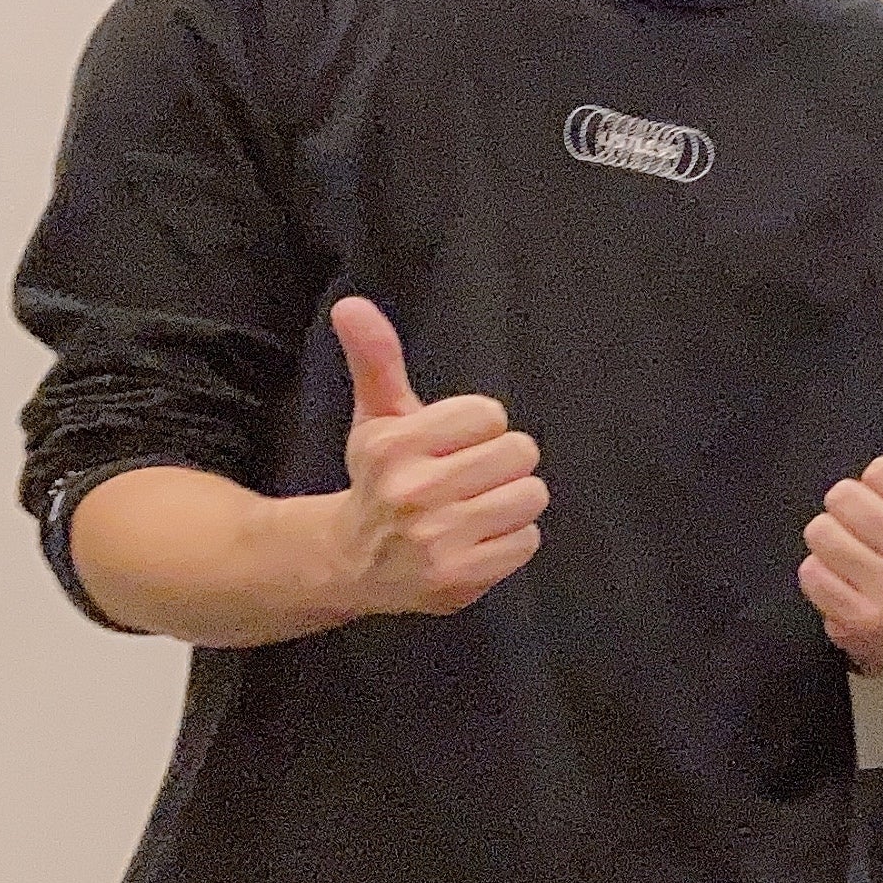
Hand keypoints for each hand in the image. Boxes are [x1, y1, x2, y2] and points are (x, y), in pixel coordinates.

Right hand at [327, 297, 546, 616]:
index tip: (450, 445)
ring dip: (511, 501)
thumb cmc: (381, 479)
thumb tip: (352, 304)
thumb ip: (376, 359)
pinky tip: (475, 542)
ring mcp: (435, 540)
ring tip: (473, 510)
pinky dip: (510, 542)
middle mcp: (411, 492)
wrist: (352, 563)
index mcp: (391, 446)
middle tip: (466, 480)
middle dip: (500, 463)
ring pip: (530, 495)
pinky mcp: (458, 578)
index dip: (478, 427)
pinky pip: (528, 540)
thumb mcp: (377, 417)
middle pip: (519, 452)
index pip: (489, 413)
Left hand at [800, 394, 882, 675]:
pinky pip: (811, 573)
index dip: (881, 482)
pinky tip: (848, 582)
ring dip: (832, 541)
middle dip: (850, 509)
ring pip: (821, 533)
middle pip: (843, 497)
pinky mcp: (860, 621)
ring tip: (858, 554)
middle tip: (872, 529)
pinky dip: (822, 575)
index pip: (880, 470)